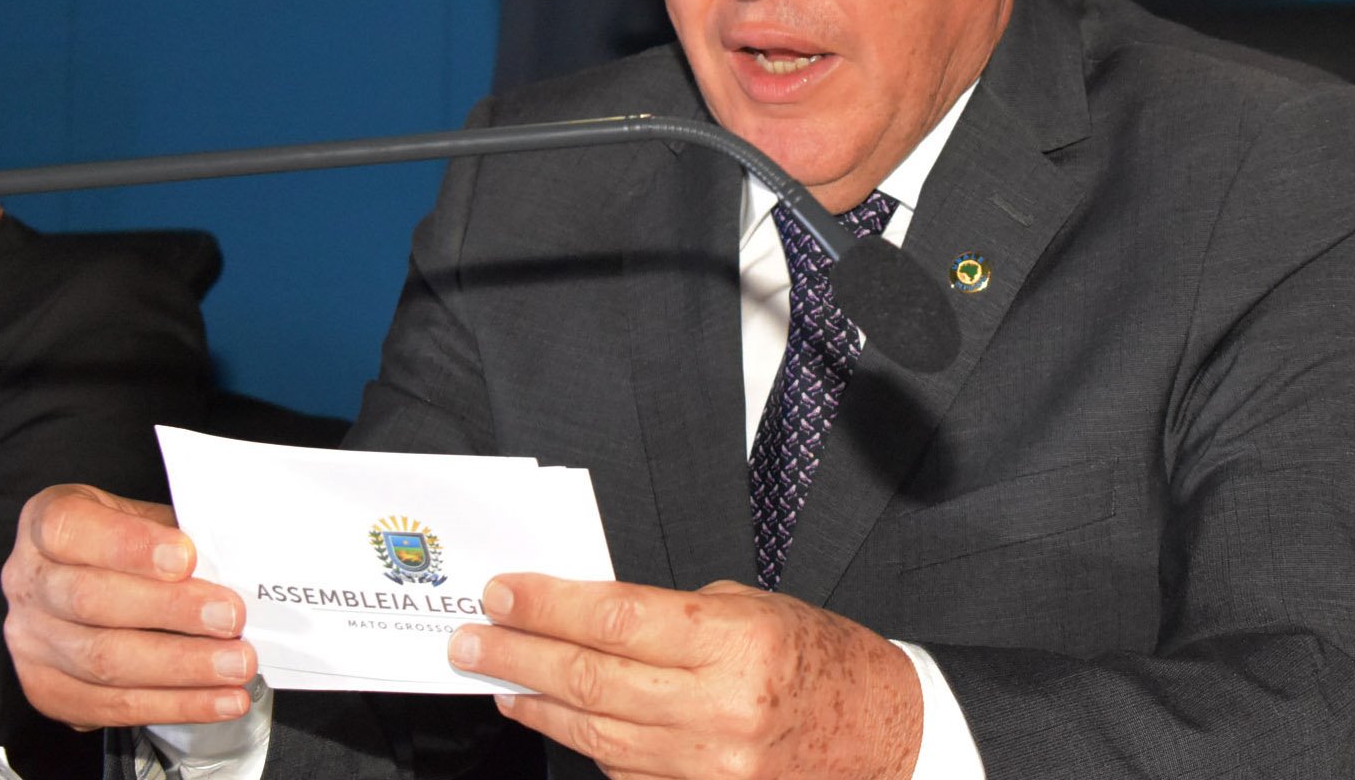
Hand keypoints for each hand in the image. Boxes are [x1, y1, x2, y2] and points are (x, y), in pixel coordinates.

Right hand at [1, 484, 256, 728]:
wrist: (86, 581)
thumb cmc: (128, 544)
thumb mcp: (149, 519)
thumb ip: (180, 534)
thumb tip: (236, 564)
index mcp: (47, 523)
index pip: (71, 529)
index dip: (129, 544)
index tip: (185, 557)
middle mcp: (29, 582)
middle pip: (91, 601)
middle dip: (171, 612)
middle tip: (230, 619)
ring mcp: (31, 640)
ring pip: (103, 661)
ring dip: (181, 668)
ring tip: (236, 666)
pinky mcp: (47, 690)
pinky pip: (110, 706)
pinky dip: (174, 704)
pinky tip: (218, 700)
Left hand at [449, 576, 921, 778]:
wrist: (884, 735)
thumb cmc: (823, 658)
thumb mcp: (756, 607)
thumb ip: (676, 614)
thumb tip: (592, 613)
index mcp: (738, 643)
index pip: (617, 620)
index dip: (548, 605)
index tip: (503, 592)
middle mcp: (721, 709)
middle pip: (592, 679)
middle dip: (520, 656)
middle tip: (470, 639)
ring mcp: (710, 765)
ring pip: (596, 733)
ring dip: (538, 703)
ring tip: (498, 678)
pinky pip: (625, 769)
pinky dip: (583, 740)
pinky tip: (556, 715)